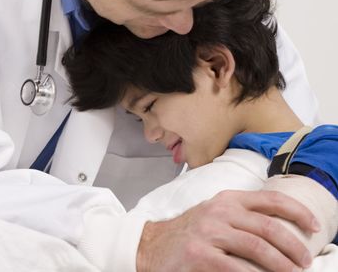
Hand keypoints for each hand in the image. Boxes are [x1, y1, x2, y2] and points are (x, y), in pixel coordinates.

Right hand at [136, 189, 319, 271]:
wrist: (151, 245)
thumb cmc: (188, 232)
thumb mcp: (214, 214)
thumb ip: (242, 215)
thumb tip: (280, 231)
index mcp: (226, 199)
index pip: (270, 200)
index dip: (297, 212)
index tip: (313, 226)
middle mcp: (219, 212)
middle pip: (269, 228)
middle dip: (294, 247)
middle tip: (304, 261)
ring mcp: (208, 233)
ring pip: (258, 249)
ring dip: (281, 265)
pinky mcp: (200, 256)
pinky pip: (237, 269)